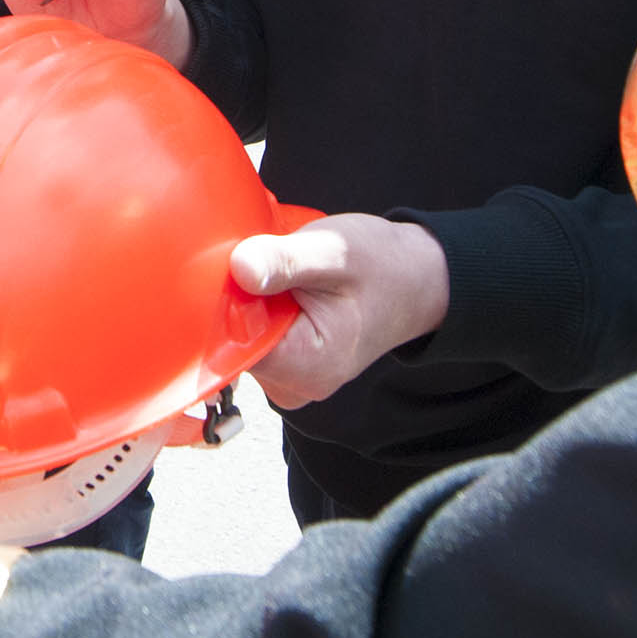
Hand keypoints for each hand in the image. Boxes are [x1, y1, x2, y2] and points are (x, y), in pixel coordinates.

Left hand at [232, 215, 450, 407]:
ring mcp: (288, 377)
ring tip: (275, 272)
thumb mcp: (333, 253)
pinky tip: (277, 286)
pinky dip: (256, 307)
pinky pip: (252, 335)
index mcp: (306, 368)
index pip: (230, 345)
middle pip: (229, 344)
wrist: (414, 279)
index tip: (233, 269)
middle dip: (233, 299)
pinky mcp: (286, 362)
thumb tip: (240, 268)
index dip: (222, 303)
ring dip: (244, 301)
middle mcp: (293, 384)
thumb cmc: (381, 266)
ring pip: (238, 337)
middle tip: (260, 260)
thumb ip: (285, 261)